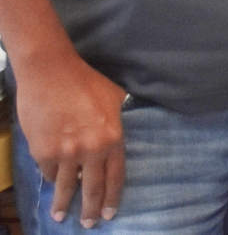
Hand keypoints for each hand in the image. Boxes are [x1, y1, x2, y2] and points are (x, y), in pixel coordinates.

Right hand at [14, 51, 126, 226]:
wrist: (50, 72)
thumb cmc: (86, 82)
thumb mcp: (115, 98)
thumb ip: (118, 120)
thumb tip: (119, 134)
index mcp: (112, 138)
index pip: (115, 177)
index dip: (111, 197)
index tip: (109, 213)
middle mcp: (90, 150)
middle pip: (92, 188)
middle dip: (90, 209)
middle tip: (88, 224)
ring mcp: (65, 153)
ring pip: (65, 186)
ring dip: (63, 203)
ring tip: (60, 216)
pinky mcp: (42, 151)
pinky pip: (47, 172)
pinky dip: (49, 178)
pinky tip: (50, 185)